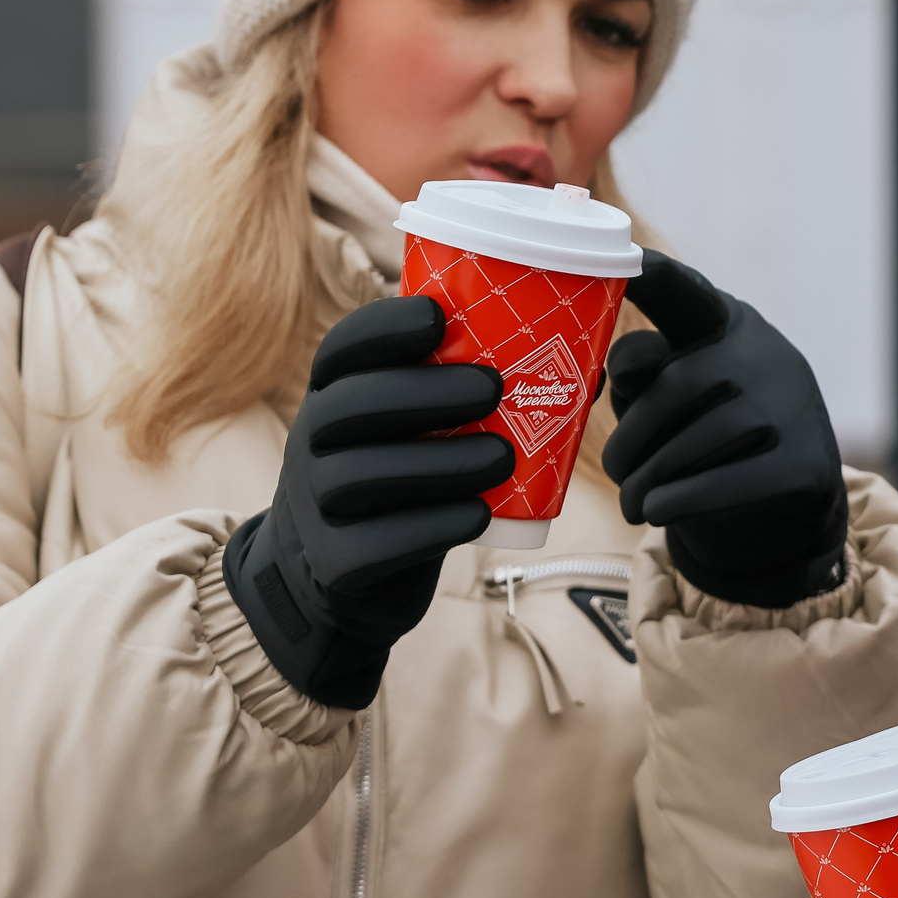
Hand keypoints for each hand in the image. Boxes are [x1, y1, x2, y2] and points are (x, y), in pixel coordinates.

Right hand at [225, 296, 512, 707]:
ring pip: (362, 475)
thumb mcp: (416, 432)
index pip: (342, 350)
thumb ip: (469, 400)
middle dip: (424, 392)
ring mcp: (315, 507)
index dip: (383, 328)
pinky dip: (434, 527)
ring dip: (441, 462)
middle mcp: (311, 445)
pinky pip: (377, 544)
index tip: (439, 318)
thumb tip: (586, 372)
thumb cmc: (400, 483)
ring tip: (503, 458)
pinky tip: (479, 516)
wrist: (339, 580)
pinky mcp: (335, 564)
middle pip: (348, 407)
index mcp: (332, 397)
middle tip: (493, 388)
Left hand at [601, 251, 847, 606]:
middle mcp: (763, 354)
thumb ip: (641, 375)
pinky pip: (729, 483)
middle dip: (632, 438)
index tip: (632, 264)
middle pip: (678, 386)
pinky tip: (657, 512)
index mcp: (722, 323)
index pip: (684, 293)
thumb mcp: (668, 396)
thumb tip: (622, 368)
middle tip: (616, 473)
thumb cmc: (707, 433)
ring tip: (632, 502)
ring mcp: (791, 406)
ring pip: (699, 441)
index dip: (656, 277)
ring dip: (648, 480)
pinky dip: (682, 501)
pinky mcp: (806, 464)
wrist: (789, 499)